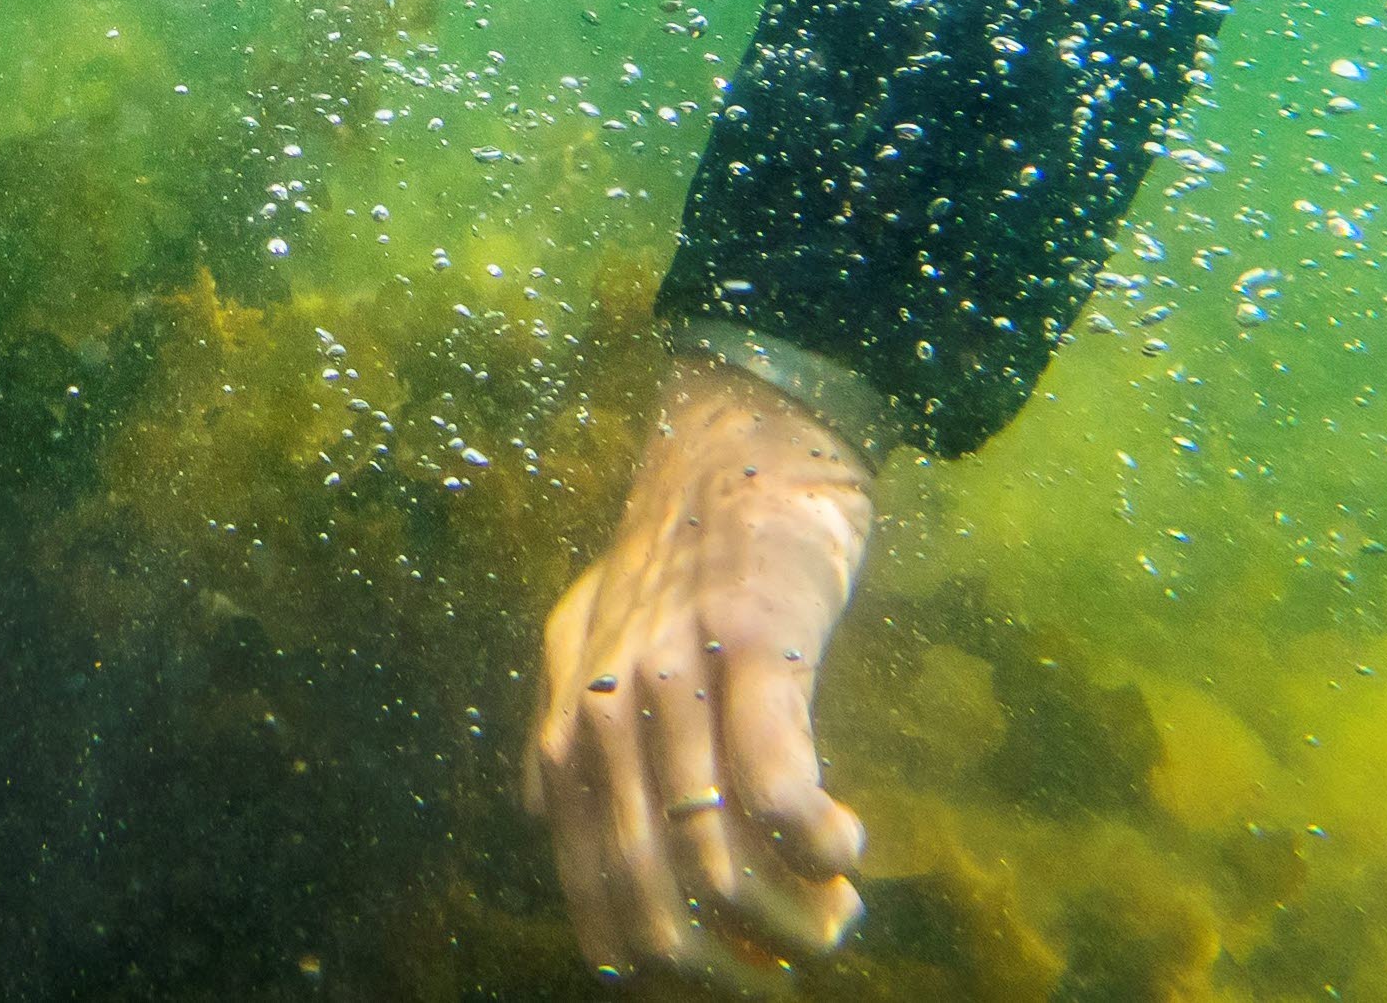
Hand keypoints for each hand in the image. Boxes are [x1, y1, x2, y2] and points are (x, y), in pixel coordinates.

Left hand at [519, 359, 875, 983]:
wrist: (737, 438)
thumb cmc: (676, 551)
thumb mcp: (586, 630)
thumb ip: (563, 721)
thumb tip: (539, 808)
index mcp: (570, 730)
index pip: (600, 902)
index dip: (675, 966)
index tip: (741, 968)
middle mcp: (605, 714)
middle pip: (659, 907)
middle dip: (741, 964)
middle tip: (804, 945)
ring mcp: (676, 681)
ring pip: (718, 867)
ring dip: (796, 918)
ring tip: (837, 901)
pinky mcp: (756, 648)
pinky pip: (779, 793)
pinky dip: (820, 851)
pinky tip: (847, 845)